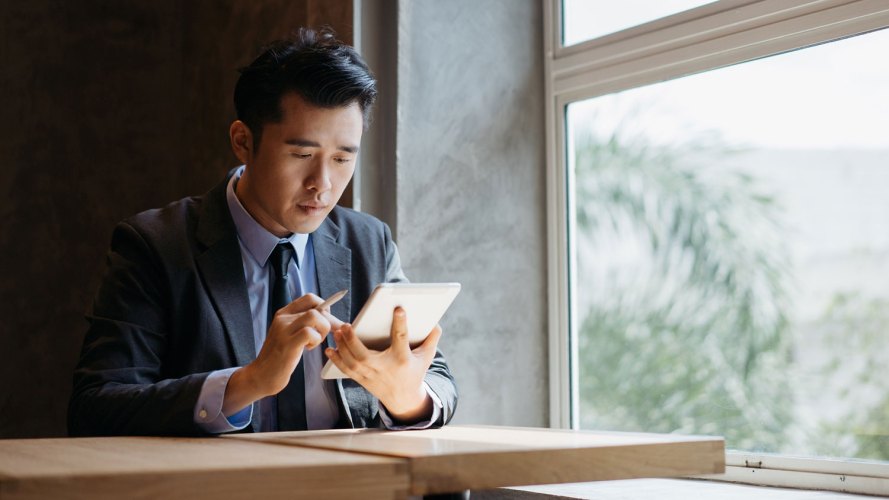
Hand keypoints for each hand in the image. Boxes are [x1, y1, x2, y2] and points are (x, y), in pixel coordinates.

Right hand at [223, 293, 342, 414]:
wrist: (261, 375)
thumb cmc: (281, 356)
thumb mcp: (290, 334)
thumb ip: (304, 323)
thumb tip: (330, 317)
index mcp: (284, 313)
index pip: (310, 298)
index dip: (324, 307)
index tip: (327, 321)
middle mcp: (283, 318)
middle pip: (316, 308)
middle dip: (330, 321)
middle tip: (332, 334)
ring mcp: (283, 330)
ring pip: (314, 316)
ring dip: (323, 329)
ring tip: (315, 341)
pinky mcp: (287, 344)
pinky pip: (309, 332)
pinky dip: (315, 340)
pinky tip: (308, 348)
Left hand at [325, 307, 440, 422]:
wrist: (403, 398)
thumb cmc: (414, 371)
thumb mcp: (426, 357)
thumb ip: (432, 339)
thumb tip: (435, 322)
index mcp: (402, 359)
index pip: (401, 339)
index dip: (401, 323)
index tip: (398, 308)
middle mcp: (385, 368)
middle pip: (365, 355)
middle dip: (353, 340)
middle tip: (346, 325)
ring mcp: (371, 376)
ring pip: (353, 362)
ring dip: (342, 347)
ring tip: (337, 332)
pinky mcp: (362, 380)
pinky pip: (347, 370)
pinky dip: (337, 360)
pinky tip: (330, 349)